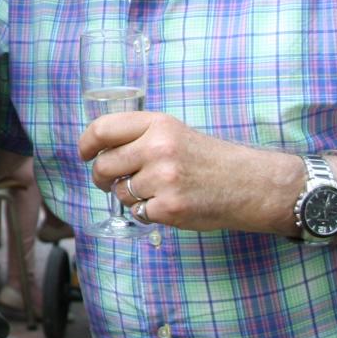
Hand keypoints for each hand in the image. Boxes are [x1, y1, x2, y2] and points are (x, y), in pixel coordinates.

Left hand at [81, 111, 300, 235]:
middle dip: (101, 177)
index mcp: (158, 124)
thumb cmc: (211, 159)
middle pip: (104, 165)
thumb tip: (99, 150)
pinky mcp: (169, 208)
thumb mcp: (175, 133)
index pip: (103, 130)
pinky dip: (148, 213)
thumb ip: (140, 136)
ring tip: (156, 191)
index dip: (86, 144)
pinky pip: (138, 213)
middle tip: (110, 181)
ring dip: (130, 196)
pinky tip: (168, 205)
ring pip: (120, 192)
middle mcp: (158, 148)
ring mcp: (163, 179)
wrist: (251, 184)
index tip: (84, 154)